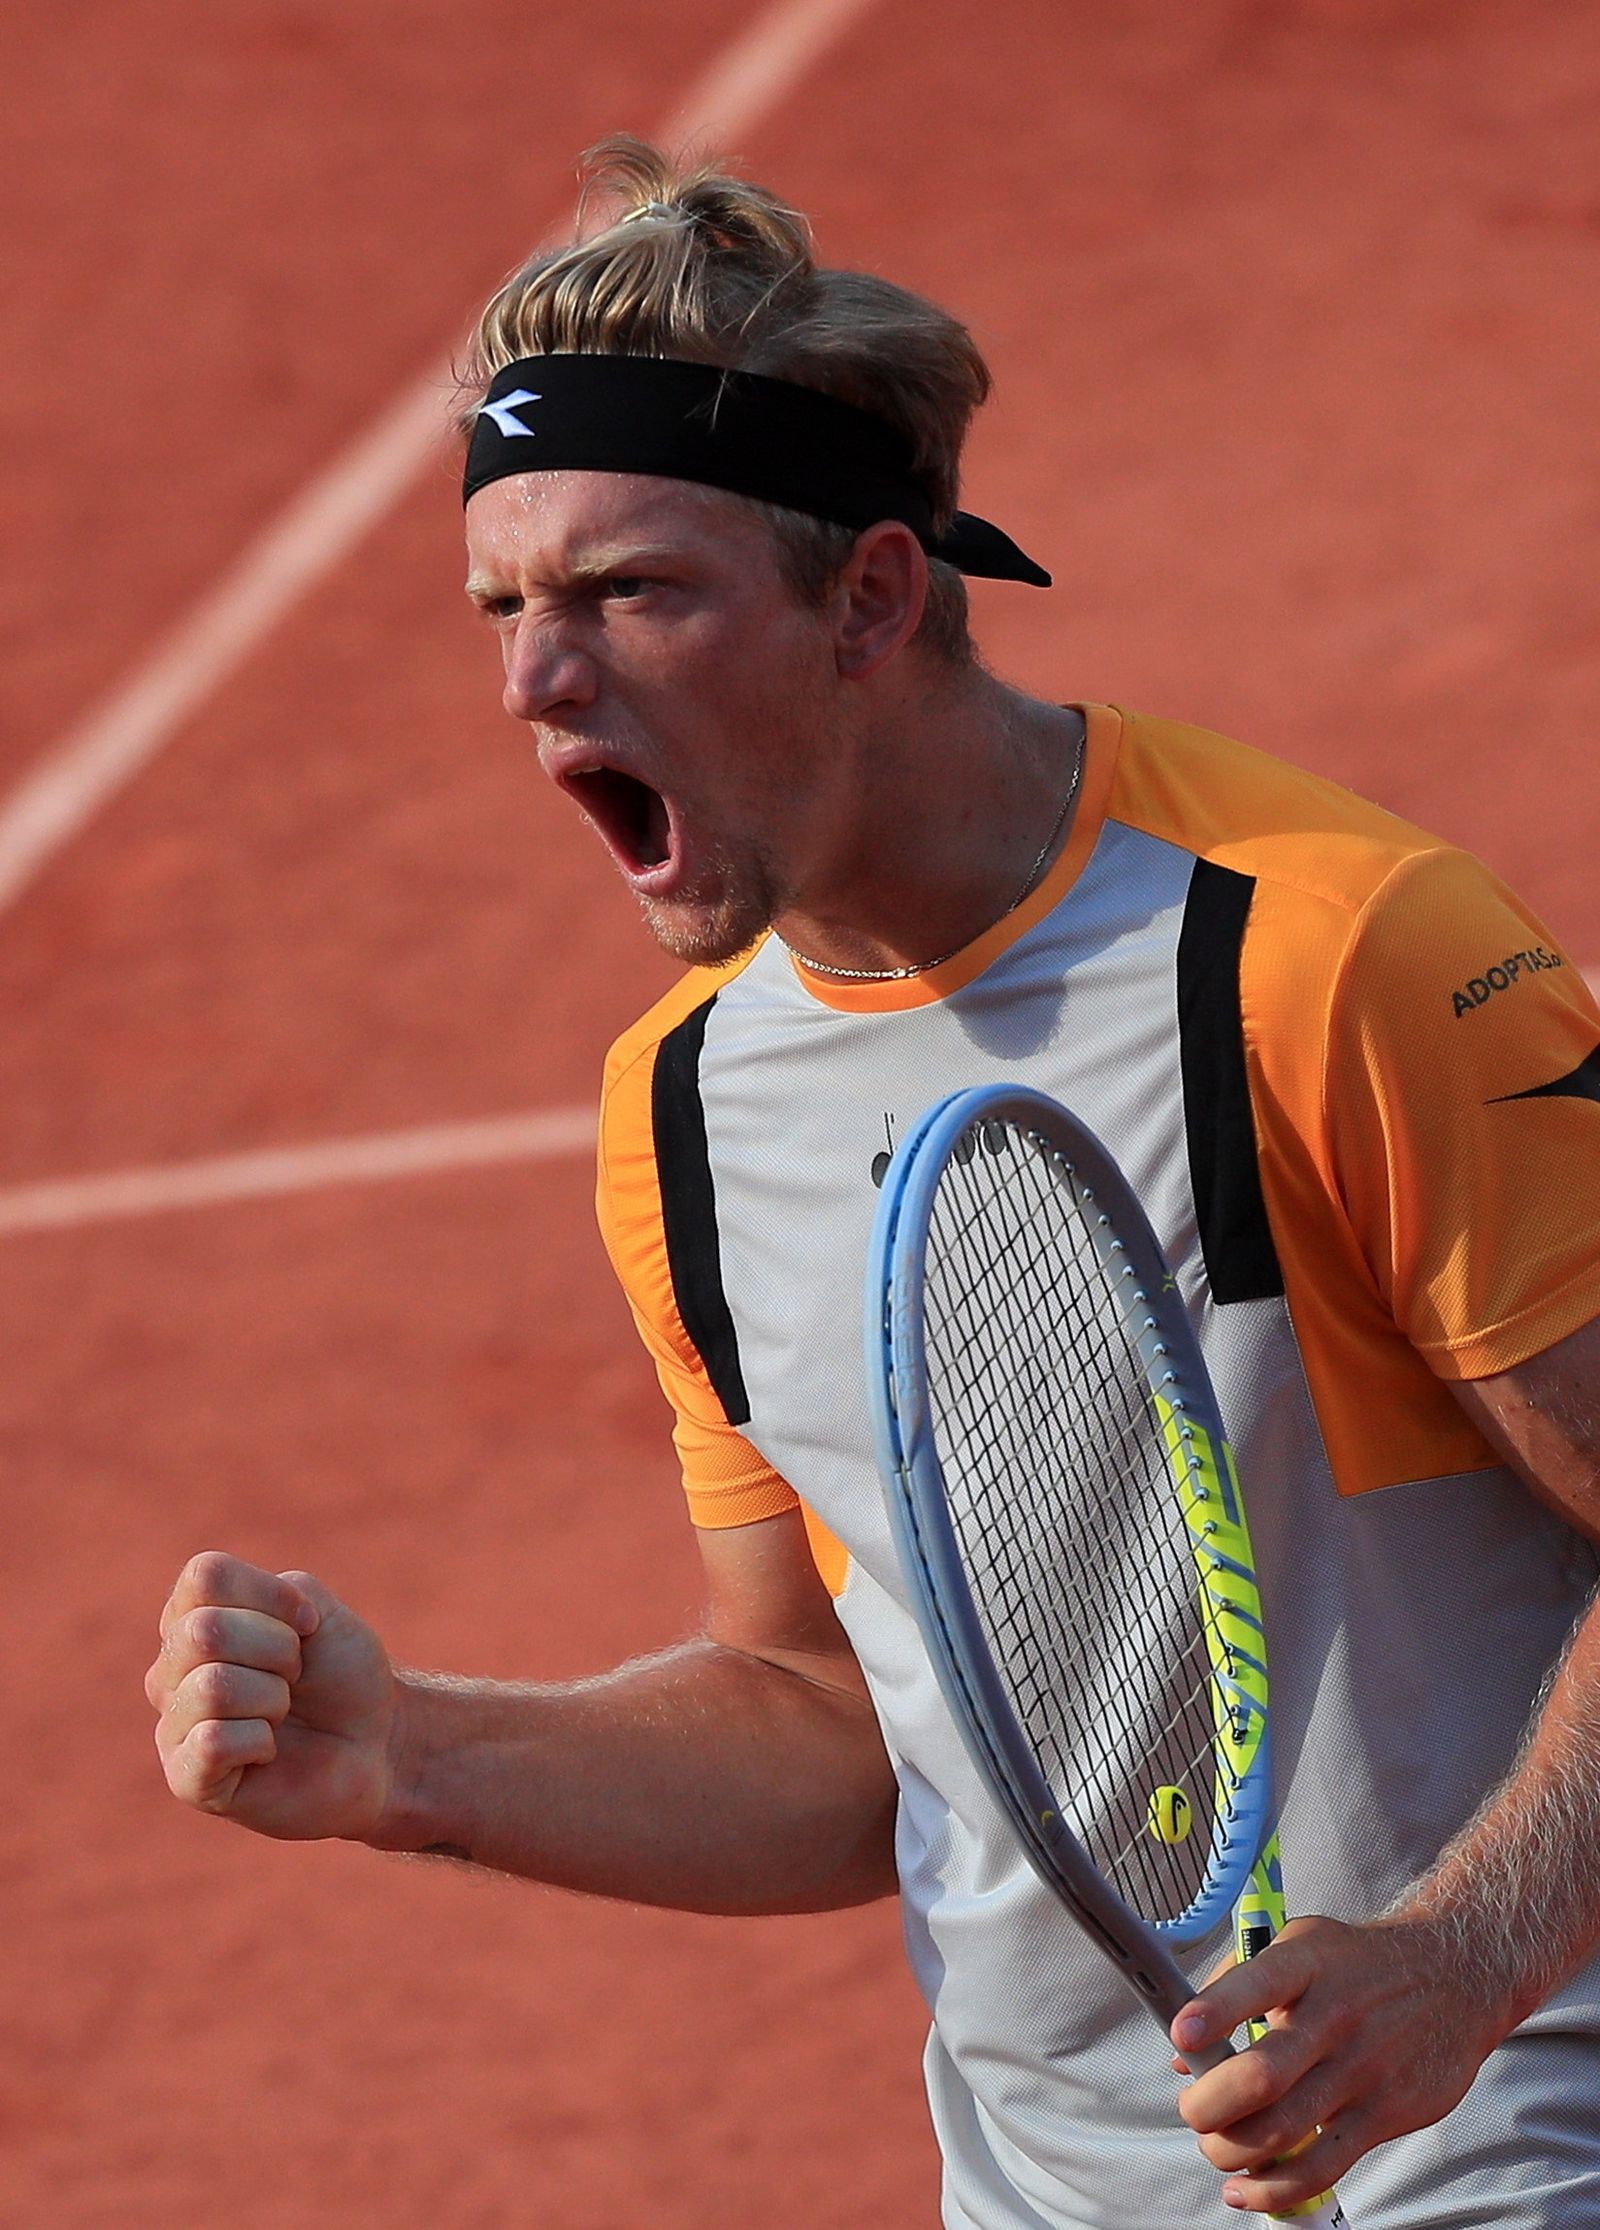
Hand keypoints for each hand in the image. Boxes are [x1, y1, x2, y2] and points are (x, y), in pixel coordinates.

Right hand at [146, 1551, 396, 1841]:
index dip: (272, 1597)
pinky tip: (267, 1752)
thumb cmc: (340, 1673)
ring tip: (281, 1714)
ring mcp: (174, 1724)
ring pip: (213, 1687)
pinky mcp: (186, 1779)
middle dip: (278, 1649)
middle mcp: (171, 1668)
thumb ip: (272, 1593)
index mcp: (193, 1616)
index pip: (206, 1577)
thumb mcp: (317, 1610)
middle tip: (295, 1676)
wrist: (375, 1741)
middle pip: (204, 1630)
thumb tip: (216, 1629)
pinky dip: (261, 1742)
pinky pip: (212, 1742)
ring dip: (273, 1698)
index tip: (307, 1625)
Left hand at [1169, 1914, 1509, 2213]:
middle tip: (1192, 2111)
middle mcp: (1335, 2016)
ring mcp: (1363, 2068)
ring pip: (1283, 2129)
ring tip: (1215, 2148)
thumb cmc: (1359, 1964)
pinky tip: (1246, 2188)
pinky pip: (1323, 2165)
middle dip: (1208, 2106)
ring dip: (1231, 2150)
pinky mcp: (1387, 2113)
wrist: (1455, 1976)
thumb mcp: (1301, 1944)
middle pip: (1261, 2076)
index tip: (1181, 2037)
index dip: (1213, 2012)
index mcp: (1306, 1964)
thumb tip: (1182, 2054)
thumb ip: (1235, 1986)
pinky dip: (1275, 2187)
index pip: (1255, 1985)